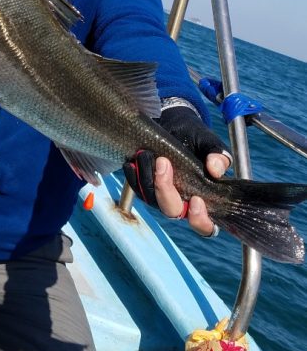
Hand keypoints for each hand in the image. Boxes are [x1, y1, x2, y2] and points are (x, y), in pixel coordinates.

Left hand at [123, 104, 230, 236]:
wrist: (175, 124)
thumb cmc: (195, 138)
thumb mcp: (209, 143)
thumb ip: (218, 156)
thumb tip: (216, 170)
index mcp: (204, 199)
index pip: (204, 225)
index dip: (200, 219)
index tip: (196, 200)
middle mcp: (182, 203)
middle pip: (172, 211)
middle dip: (165, 190)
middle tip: (163, 163)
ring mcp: (162, 196)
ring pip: (151, 200)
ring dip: (147, 179)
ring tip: (146, 154)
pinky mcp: (146, 187)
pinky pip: (137, 189)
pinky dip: (133, 177)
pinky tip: (132, 163)